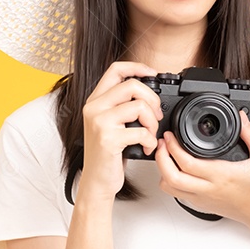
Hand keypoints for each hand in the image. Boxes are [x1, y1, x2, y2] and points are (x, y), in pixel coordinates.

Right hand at [77, 61, 163, 203]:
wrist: (96, 181)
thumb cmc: (107, 154)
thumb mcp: (110, 124)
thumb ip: (122, 106)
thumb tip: (149, 93)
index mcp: (95, 101)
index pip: (115, 69)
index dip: (137, 67)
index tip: (153, 74)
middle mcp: (94, 108)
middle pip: (132, 85)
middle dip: (152, 100)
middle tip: (156, 117)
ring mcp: (99, 123)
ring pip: (139, 106)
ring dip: (153, 123)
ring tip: (150, 135)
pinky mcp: (108, 139)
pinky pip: (141, 131)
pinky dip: (150, 141)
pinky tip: (146, 148)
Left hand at [153, 110, 249, 226]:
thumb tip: (241, 116)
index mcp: (222, 175)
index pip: (187, 163)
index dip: (173, 147)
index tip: (170, 135)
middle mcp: (208, 189)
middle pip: (171, 177)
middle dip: (161, 158)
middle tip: (162, 143)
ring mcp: (202, 199)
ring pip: (170, 188)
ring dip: (163, 170)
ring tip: (166, 155)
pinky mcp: (200, 205)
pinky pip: (177, 193)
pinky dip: (170, 180)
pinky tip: (177, 168)